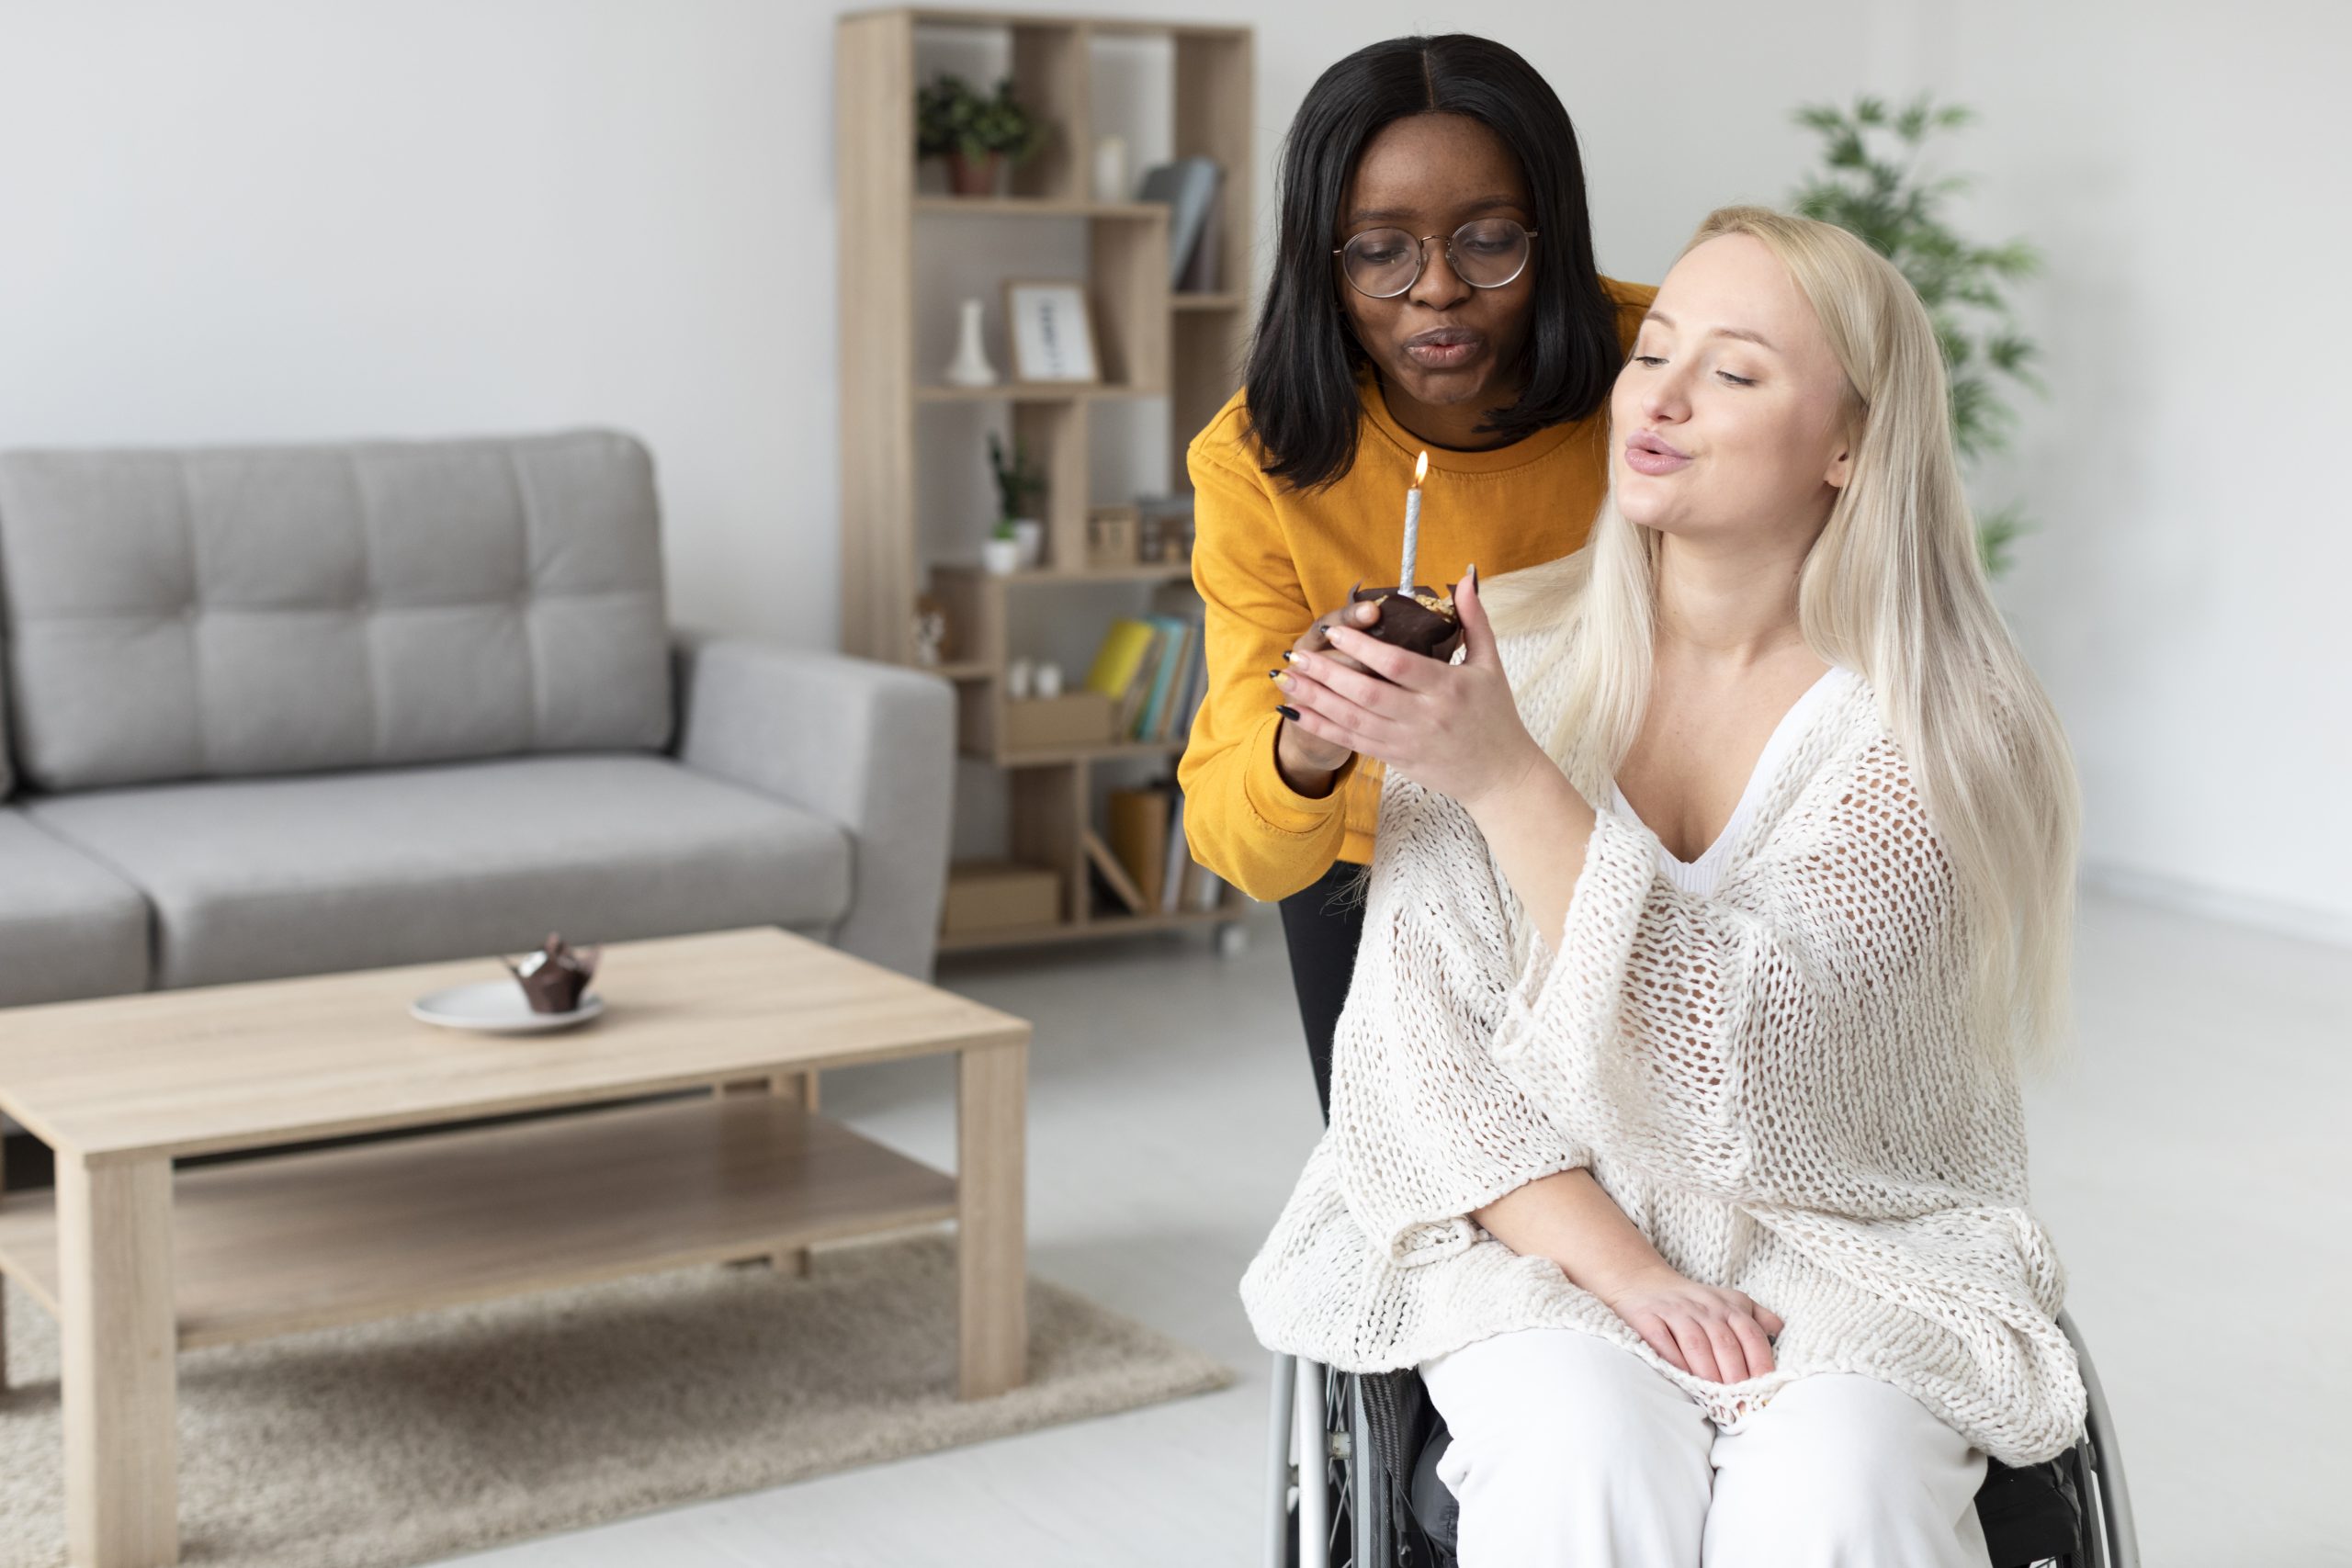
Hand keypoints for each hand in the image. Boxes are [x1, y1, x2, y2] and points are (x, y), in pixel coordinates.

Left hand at [1274, 568, 1542, 811]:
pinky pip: (1352, 742)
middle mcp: (1424, 717)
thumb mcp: (1491, 665)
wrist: (1500, 775)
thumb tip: (1464, 577)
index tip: (1335, 631)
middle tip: (1297, 654)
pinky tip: (1296, 712)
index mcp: (1448, 688)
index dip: (1363, 648)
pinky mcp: (1395, 759)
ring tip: (1287, 677)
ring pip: (1353, 719)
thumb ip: (1474, 620)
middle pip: (1367, 693)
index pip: (1398, 665)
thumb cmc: (1496, 715)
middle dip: (1327, 673)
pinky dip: (1321, 727)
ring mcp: (1407, 741)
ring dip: (1315, 698)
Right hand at [1596, 1263, 1785, 1384]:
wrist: (1643, 1281)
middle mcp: (1704, 1308)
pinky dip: (1673, 1361)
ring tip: (1716, 1399)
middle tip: (1741, 1404)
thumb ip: (1757, 1317)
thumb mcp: (1729, 1301)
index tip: (1764, 1391)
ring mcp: (1675, 1312)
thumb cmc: (1693, 1301)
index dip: (1760, 1363)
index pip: (1751, 1335)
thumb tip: (1780, 1332)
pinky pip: (1662, 1341)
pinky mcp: (1648, 1318)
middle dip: (1735, 1376)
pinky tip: (1682, 1380)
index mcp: (1729, 1306)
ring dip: (1708, 1373)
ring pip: (1696, 1344)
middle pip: (1725, 1343)